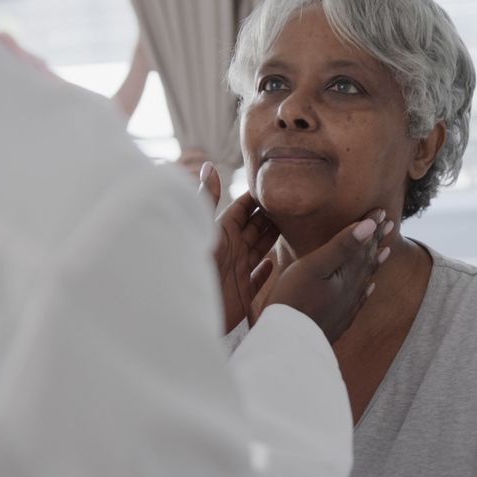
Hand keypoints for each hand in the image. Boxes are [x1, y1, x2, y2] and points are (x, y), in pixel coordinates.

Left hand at [201, 162, 279, 332]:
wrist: (184, 310)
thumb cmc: (192, 266)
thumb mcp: (203, 228)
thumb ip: (207, 198)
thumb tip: (208, 165)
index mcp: (221, 233)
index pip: (241, 210)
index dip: (255, 199)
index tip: (272, 186)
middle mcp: (230, 251)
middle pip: (254, 228)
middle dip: (270, 216)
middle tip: (290, 203)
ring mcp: (236, 272)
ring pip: (259, 251)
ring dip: (272, 239)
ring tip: (291, 227)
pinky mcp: (242, 294)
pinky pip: (258, 280)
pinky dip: (267, 271)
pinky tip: (275, 263)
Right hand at [268, 209, 388, 342]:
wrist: (287, 344)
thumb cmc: (294, 300)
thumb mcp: (315, 266)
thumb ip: (342, 246)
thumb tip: (370, 226)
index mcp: (347, 274)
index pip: (364, 245)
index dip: (372, 226)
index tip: (381, 210)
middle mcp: (352, 291)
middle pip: (368, 261)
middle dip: (377, 241)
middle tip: (389, 224)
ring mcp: (345, 308)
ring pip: (366, 279)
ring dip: (375, 263)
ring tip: (386, 251)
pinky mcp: (337, 322)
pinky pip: (358, 301)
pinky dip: (365, 290)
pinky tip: (369, 288)